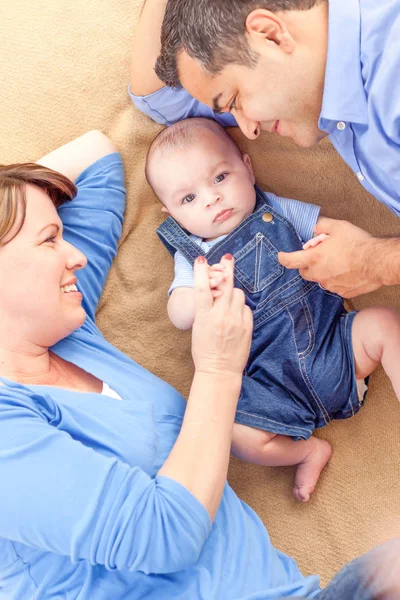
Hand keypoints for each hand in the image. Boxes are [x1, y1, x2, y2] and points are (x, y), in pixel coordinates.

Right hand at [191, 254, 252, 375]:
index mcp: (204, 317)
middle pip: (226, 285)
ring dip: (233, 292)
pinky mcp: (247, 326)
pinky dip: (240, 307)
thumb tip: (213, 290)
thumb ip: (205, 308)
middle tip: (227, 259)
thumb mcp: (198, 327)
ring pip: (238, 294)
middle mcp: (221, 316)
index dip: (201, 272)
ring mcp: (236, 321)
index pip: (202, 288)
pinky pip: (245, 307)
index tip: (201, 260)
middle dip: (226, 269)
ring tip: (228, 300)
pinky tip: (235, 314)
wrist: (219, 370)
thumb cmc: (204, 350)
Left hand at [278, 217, 380, 297]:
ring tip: (338, 262)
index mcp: (314, 258)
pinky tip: (348, 271)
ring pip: (320, 280)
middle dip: (307, 265)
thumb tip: (313, 227)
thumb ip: (321, 226)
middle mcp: (319, 274)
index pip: (291, 261)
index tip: (281, 256)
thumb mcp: (338, 227)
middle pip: (304, 272)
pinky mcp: (342, 292)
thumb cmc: (358, 243)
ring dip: (323, 272)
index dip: (283, 258)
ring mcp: (330, 285)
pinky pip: (334, 286)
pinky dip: (337, 280)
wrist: (378, 262)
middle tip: (319, 256)